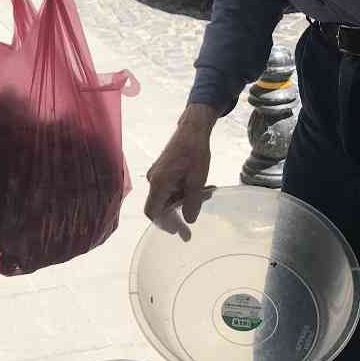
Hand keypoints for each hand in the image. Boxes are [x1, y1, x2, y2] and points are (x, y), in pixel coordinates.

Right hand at [144, 104, 219, 233]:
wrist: (192, 129)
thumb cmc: (194, 154)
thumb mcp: (197, 181)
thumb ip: (192, 203)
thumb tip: (189, 221)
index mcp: (159, 184)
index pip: (153, 212)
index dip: (165, 224)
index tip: (179, 231)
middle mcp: (154, 180)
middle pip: (160, 206)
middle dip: (178, 214)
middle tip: (193, 223)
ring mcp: (157, 174)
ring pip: (168, 196)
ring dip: (184, 200)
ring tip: (206, 195)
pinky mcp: (163, 169)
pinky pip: (170, 187)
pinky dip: (183, 191)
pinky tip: (201, 188)